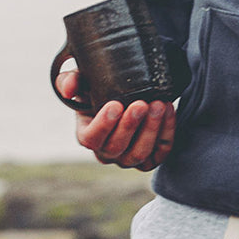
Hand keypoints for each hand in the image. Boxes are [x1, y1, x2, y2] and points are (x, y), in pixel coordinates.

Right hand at [55, 70, 175, 170]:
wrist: (127, 92)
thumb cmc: (99, 88)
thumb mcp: (82, 80)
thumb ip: (70, 80)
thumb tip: (69, 89)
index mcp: (88, 135)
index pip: (91, 138)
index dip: (103, 125)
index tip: (115, 104)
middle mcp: (106, 152)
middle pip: (117, 148)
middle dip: (131, 125)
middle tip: (142, 103)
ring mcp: (128, 157)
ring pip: (139, 154)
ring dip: (151, 129)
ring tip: (159, 104)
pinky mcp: (150, 157)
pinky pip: (160, 153)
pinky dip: (167, 133)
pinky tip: (169, 109)